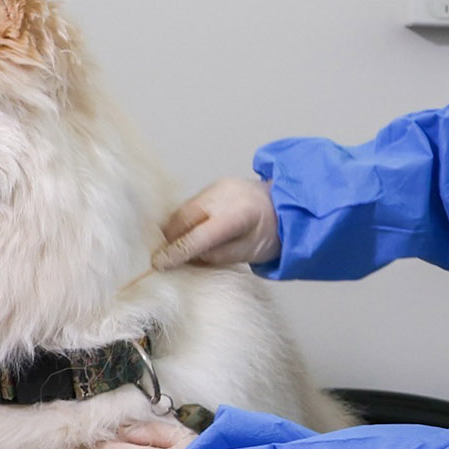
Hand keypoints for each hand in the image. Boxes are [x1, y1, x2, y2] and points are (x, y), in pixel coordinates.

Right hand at [154, 178, 279, 269]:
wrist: (289, 205)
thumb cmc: (271, 233)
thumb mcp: (248, 253)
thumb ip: (217, 255)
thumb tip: (188, 257)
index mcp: (236, 216)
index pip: (197, 237)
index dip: (176, 252)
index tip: (159, 263)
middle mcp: (223, 196)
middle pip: (183, 220)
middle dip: (170, 239)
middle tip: (163, 257)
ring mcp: (218, 187)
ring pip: (183, 210)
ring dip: (176, 229)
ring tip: (174, 247)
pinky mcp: (215, 185)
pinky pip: (191, 204)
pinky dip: (185, 219)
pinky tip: (187, 232)